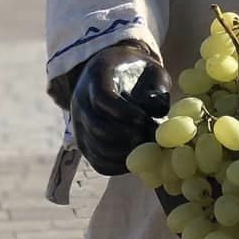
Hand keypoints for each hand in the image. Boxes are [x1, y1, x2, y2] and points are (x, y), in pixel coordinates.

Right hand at [67, 43, 170, 174]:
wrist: (114, 75)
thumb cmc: (140, 73)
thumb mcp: (152, 71)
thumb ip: (158, 90)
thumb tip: (158, 115)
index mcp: (97, 76)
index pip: (102, 98)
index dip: (123, 112)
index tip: (143, 119)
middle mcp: (81, 100)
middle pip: (96, 127)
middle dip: (126, 137)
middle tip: (148, 139)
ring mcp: (79, 123)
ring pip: (96, 148)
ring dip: (124, 153)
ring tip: (145, 148)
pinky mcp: (85, 142)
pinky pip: (97, 162)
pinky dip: (118, 166)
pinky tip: (137, 160)